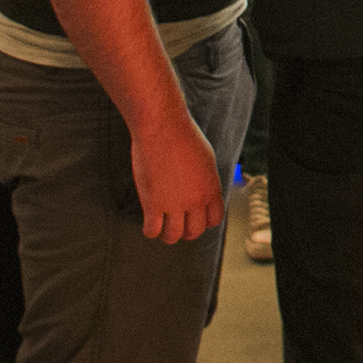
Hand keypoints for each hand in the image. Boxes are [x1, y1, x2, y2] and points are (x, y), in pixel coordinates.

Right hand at [129, 112, 225, 244]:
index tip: (193, 218)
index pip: (214, 220)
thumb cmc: (181, 135)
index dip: (203, 221)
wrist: (162, 127)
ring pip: (173, 236)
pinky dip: (150, 231)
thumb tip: (203, 190)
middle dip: (186, 231)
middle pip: (194, 231)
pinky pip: (152, 230)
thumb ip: (205, 179)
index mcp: (211, 188)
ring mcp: (174, 203)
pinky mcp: (152, 203)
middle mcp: (196, 199)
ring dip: (167, 236)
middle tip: (176, 225)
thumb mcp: (205, 158)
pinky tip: (148, 224)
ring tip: (161, 228)